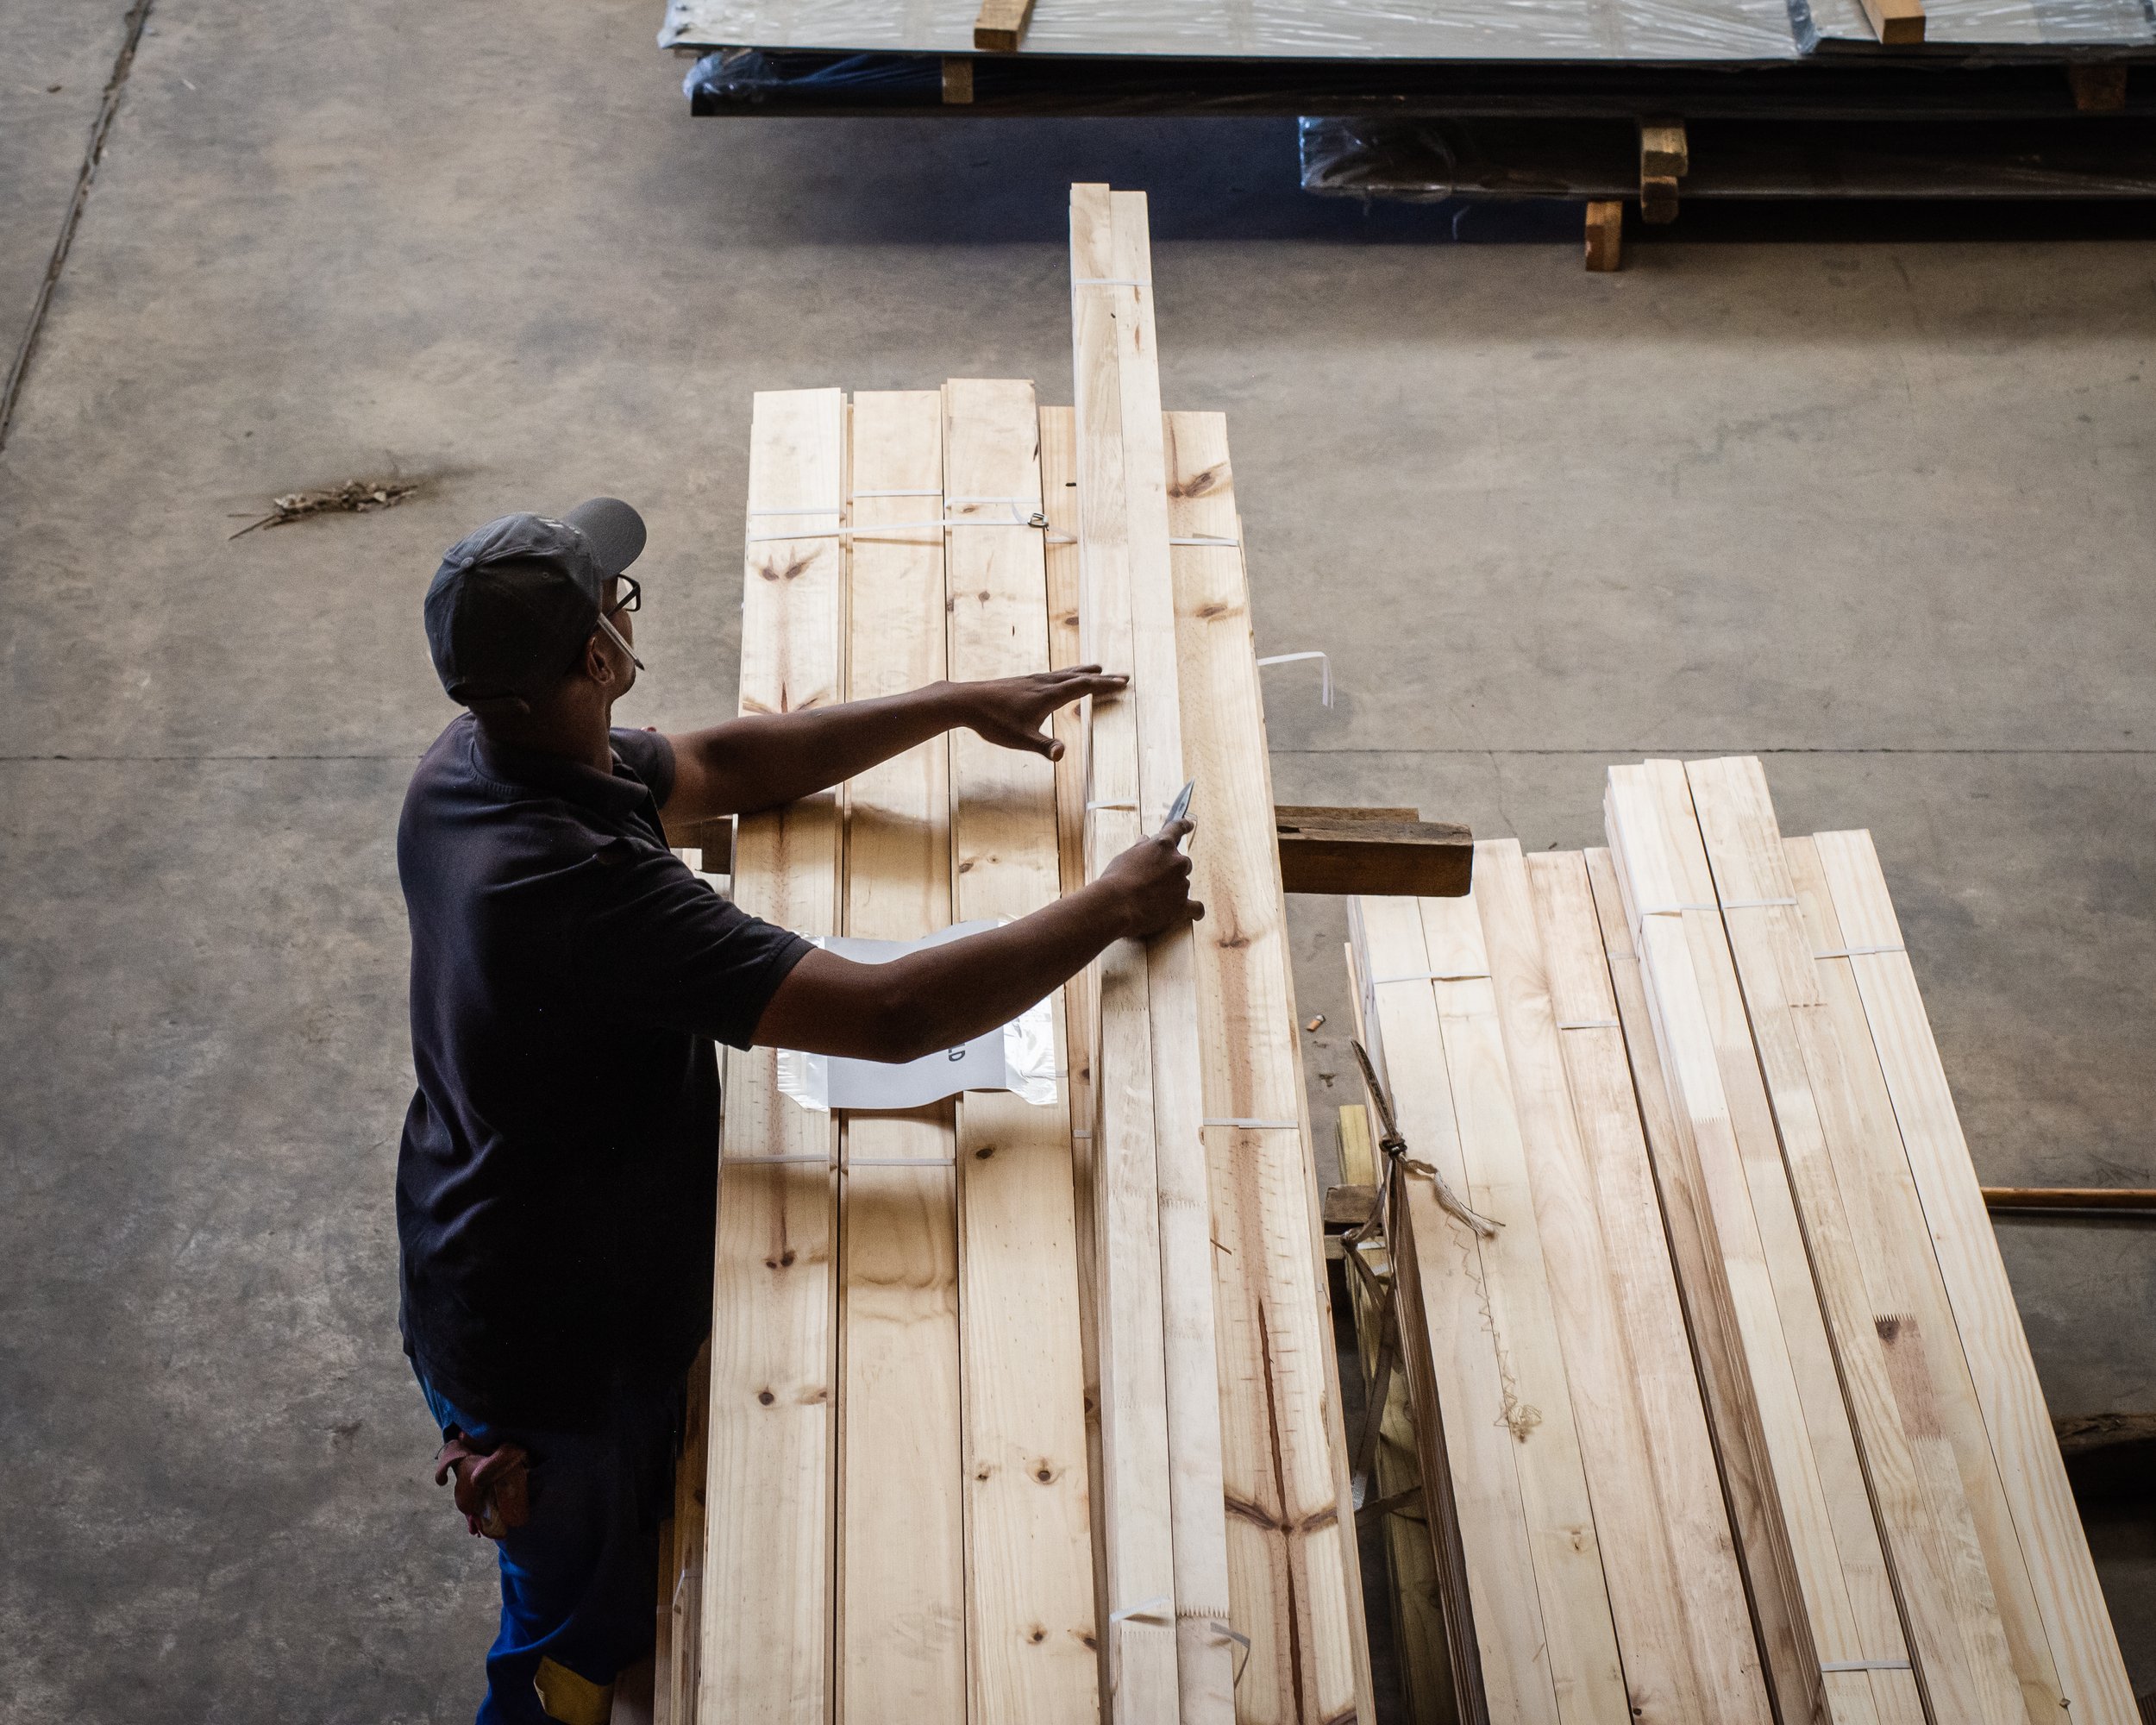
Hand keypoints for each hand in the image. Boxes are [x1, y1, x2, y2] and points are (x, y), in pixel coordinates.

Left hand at [954, 668, 1126, 760]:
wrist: (967, 701)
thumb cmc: (993, 721)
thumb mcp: (1020, 739)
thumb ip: (1043, 746)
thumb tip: (1061, 755)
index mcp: (1048, 695)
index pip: (1084, 687)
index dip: (1105, 685)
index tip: (1124, 682)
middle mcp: (1044, 683)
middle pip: (1079, 677)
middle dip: (1102, 678)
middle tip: (1123, 676)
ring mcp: (1033, 680)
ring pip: (1066, 673)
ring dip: (1085, 672)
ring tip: (1098, 669)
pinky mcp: (1023, 681)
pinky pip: (1053, 674)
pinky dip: (1067, 673)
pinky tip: (1062, 677)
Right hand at [1098, 820, 1203, 939]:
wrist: (1116, 905)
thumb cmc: (1116, 879)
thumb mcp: (1125, 857)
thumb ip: (1139, 848)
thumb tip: (1145, 839)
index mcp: (1162, 845)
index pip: (1176, 829)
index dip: (1183, 825)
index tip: (1189, 824)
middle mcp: (1177, 862)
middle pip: (1182, 863)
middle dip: (1170, 871)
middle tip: (1153, 881)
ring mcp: (1182, 884)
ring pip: (1183, 885)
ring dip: (1172, 891)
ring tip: (1152, 902)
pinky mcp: (1182, 906)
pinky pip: (1196, 908)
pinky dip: (1193, 911)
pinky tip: (1190, 913)